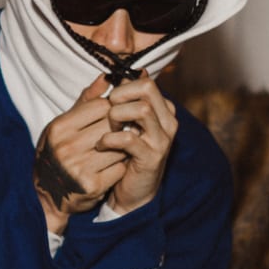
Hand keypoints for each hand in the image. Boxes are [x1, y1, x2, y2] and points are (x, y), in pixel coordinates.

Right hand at [34, 75, 124, 232]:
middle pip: (112, 125)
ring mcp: (78, 168)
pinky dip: (121, 166)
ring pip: (120, 146)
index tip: (112, 117)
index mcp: (59, 128)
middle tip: (120, 133)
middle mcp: (66, 147)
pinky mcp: (92, 186)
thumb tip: (107, 77)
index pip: (102, 106)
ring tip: (117, 149)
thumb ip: (85, 101)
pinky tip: (113, 167)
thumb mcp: (63, 126)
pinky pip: (120, 168)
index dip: (112, 110)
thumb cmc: (57, 154)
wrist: (46, 196)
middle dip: (120, 128)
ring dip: (123, 147)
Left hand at [96, 70, 177, 213]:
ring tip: (106, 130)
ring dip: (116, 116)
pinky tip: (101, 145)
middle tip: (108, 112)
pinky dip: (110, 139)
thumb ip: (115, 100)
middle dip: (120, 96)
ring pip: (142, 109)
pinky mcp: (152, 157)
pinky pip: (129, 138)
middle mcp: (167, 121)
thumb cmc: (122, 154)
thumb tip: (108, 76)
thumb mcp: (120, 123)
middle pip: (147, 89)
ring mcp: (162, 139)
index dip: (122, 88)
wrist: (131, 192)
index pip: (145, 82)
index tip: (109, 102)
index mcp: (162, 110)